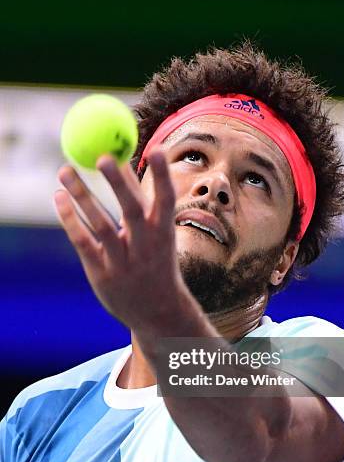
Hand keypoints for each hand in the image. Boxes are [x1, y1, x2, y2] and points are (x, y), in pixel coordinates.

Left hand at [54, 150, 183, 330]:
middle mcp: (145, 247)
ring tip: (65, 170)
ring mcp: (123, 262)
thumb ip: (141, 203)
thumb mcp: (158, 236)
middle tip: (103, 156)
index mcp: (164, 234)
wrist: (157, 312)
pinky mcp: (102, 273)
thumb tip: (124, 162)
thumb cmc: (156, 263)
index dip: (163, 176)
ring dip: (82, 195)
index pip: (166, 201)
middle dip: (119, 184)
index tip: (157, 149)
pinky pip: (83, 242)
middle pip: (131, 211)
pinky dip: (70, 219)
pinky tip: (59, 198)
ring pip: (100, 224)